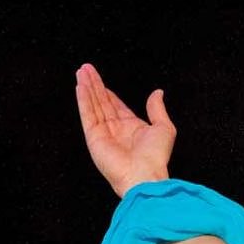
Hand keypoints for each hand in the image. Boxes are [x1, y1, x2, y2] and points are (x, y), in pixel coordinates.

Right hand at [74, 63, 174, 196]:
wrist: (144, 174)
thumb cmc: (156, 156)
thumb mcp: (164, 127)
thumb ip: (157, 109)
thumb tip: (158, 92)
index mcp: (131, 128)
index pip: (115, 106)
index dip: (107, 92)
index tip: (98, 79)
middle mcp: (115, 130)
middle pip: (101, 102)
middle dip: (93, 85)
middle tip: (85, 69)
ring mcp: (103, 134)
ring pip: (93, 105)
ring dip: (86, 88)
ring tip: (80, 72)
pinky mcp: (93, 138)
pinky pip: (87, 115)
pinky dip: (83, 100)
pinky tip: (80, 87)